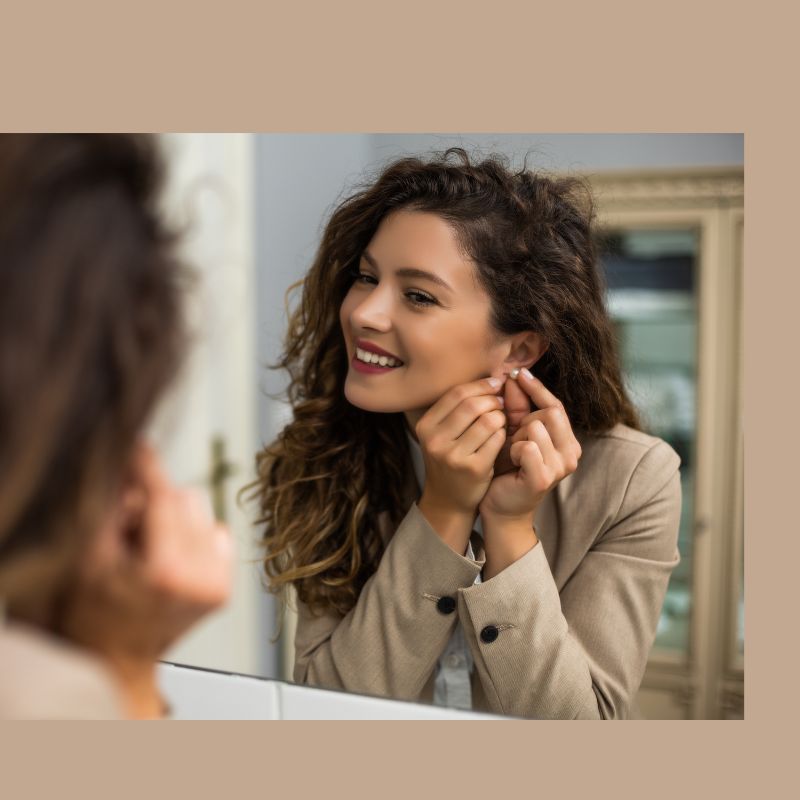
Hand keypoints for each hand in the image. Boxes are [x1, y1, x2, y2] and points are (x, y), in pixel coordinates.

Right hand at [60, 443, 232, 716]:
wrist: (116, 662)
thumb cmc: (94, 617)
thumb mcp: (89, 559)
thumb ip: (111, 510)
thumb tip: (130, 467)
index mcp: (167, 571)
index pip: (165, 498)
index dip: (149, 468)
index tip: (140, 446)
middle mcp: (202, 577)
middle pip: (186, 500)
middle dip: (155, 500)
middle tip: (128, 522)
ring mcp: (218, 583)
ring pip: (201, 513)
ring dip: (173, 516)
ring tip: (146, 546)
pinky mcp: (225, 587)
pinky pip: (215, 534)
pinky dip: (192, 535)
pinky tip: (167, 557)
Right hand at [415, 376, 507, 550]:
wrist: (448, 499)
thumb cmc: (450, 459)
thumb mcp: (442, 433)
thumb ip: (458, 407)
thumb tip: (492, 376)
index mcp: (426, 425)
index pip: (457, 393)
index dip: (481, 385)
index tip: (496, 384)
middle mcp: (435, 440)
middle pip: (473, 404)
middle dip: (493, 399)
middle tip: (501, 403)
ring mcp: (453, 455)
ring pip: (488, 420)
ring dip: (501, 417)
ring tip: (501, 421)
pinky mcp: (473, 468)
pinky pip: (497, 438)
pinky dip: (503, 433)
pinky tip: (501, 437)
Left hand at [480, 370, 581, 521]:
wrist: (501, 507)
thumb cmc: (507, 469)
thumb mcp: (514, 433)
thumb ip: (517, 407)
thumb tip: (513, 376)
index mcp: (568, 441)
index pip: (556, 405)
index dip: (536, 388)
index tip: (517, 373)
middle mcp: (571, 453)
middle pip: (548, 413)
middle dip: (524, 420)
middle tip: (512, 437)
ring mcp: (560, 467)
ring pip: (536, 428)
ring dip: (516, 437)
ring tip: (511, 453)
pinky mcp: (544, 478)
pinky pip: (527, 446)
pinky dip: (514, 450)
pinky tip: (510, 461)